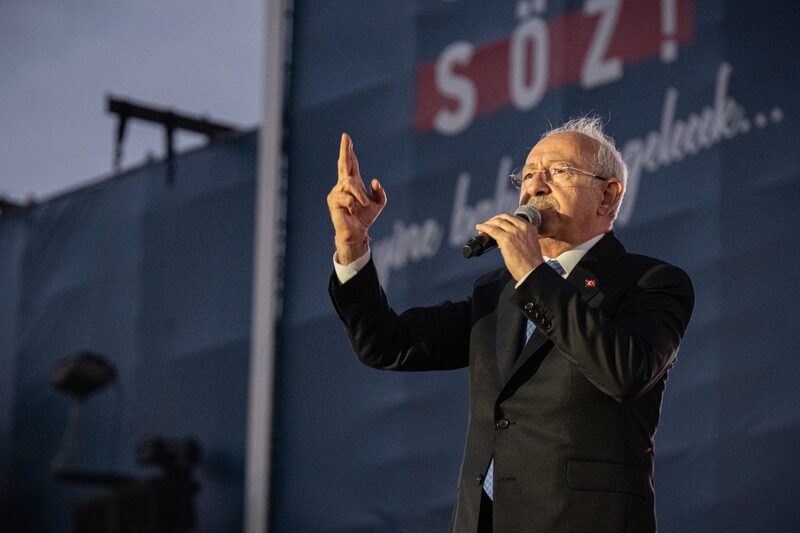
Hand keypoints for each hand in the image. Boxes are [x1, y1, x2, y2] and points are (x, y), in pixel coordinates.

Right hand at [327, 133, 386, 263]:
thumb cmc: (365, 217)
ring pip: (350, 184)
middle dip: (345, 150)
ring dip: (360, 196)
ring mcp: (337, 191)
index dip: (349, 151)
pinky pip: (348, 198)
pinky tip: (352, 212)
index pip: (351, 163)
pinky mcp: (333, 200)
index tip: (346, 137)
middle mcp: (343, 184)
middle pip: (343, 164)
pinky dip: (355, 206)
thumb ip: (380, 192)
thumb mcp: (379, 204)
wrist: (357, 232)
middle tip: (345, 137)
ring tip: (362, 205)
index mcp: (354, 182)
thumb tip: (374, 180)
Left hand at [475, 214, 543, 279]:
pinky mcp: (506, 239)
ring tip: (481, 227)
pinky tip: (479, 228)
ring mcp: (514, 232)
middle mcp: (522, 227)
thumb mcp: (529, 244)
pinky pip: (491, 230)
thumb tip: (506, 239)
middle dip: (494, 220)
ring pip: (497, 223)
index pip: (513, 218)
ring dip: (487, 224)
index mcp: (529, 227)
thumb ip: (521, 238)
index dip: (502, 218)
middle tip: (487, 224)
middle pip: (504, 218)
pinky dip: (484, 228)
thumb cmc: (531, 262)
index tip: (496, 222)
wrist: (532, 270)